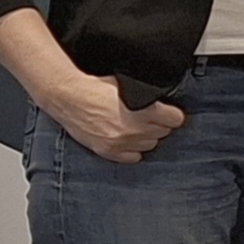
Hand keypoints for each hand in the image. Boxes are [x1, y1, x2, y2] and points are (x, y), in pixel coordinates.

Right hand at [42, 71, 185, 163]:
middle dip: (159, 125)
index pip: (175, 120)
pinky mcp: (107, 151)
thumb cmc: (96, 87)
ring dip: (146, 137)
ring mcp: (121, 142)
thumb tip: (162, 103)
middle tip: (149, 118)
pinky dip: (132, 150)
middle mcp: (135, 130)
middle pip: (163, 133)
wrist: (68, 96)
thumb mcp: (130, 86)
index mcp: (144, 111)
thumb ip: (148, 97)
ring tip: (137, 128)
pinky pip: (132, 157)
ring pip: (149, 145)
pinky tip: (128, 140)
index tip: (168, 113)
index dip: (172, 115)